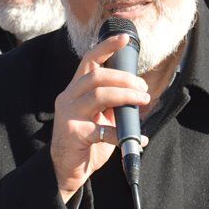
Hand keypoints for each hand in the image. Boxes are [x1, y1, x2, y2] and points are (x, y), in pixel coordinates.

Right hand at [49, 34, 149, 202]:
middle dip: (124, 78)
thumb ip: (114, 106)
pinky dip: (122, 134)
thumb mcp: (100, 119)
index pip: (88, 61)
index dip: (106, 47)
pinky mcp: (73, 134)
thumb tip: (139, 96)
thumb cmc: (85, 144)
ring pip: (98, 95)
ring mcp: (69, 115)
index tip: (124, 37)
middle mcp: (68, 98)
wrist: (65, 171)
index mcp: (75, 90)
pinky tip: (136, 139)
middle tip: (143, 88)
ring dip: (125, 95)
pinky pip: (102, 130)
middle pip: (96, 76)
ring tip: (142, 100)